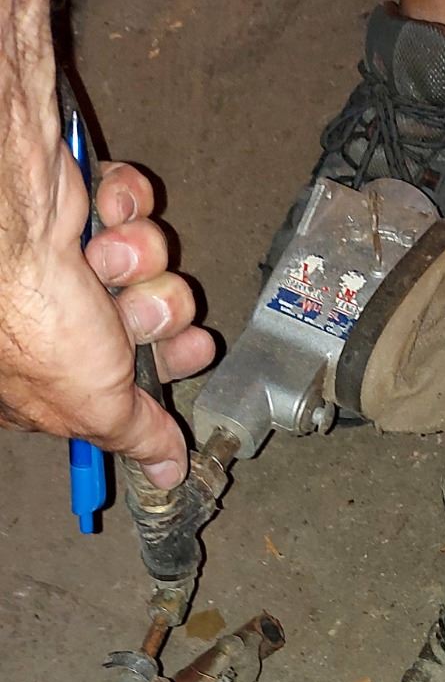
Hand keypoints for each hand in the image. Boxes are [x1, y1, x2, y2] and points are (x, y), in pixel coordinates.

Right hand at [0, 144, 214, 486]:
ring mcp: (77, 261)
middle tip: (136, 309)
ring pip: (156, 265)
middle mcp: (65, 321)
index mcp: (57, 378)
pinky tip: (103, 215)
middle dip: (157, 310)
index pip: (132, 383)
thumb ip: (136, 437)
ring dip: (140, 261)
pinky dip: (127, 209)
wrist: (11, 226)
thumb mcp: (94, 405)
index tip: (189, 350)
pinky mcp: (86, 208)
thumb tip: (166, 473)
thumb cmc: (34, 319)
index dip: (165, 364)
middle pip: (157, 319)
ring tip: (106, 261)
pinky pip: (139, 208)